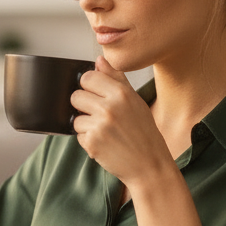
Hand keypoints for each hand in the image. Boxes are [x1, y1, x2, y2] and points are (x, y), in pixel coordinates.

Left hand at [71, 56, 171, 188]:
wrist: (150, 165)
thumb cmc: (144, 133)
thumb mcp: (135, 101)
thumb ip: (116, 79)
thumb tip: (99, 60)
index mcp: (121, 93)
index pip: (88, 77)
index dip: (89, 87)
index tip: (98, 96)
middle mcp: (109, 107)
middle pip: (76, 96)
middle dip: (84, 107)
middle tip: (102, 117)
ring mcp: (100, 125)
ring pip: (75, 118)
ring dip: (86, 126)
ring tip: (106, 133)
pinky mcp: (92, 143)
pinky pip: (78, 136)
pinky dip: (88, 141)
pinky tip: (105, 144)